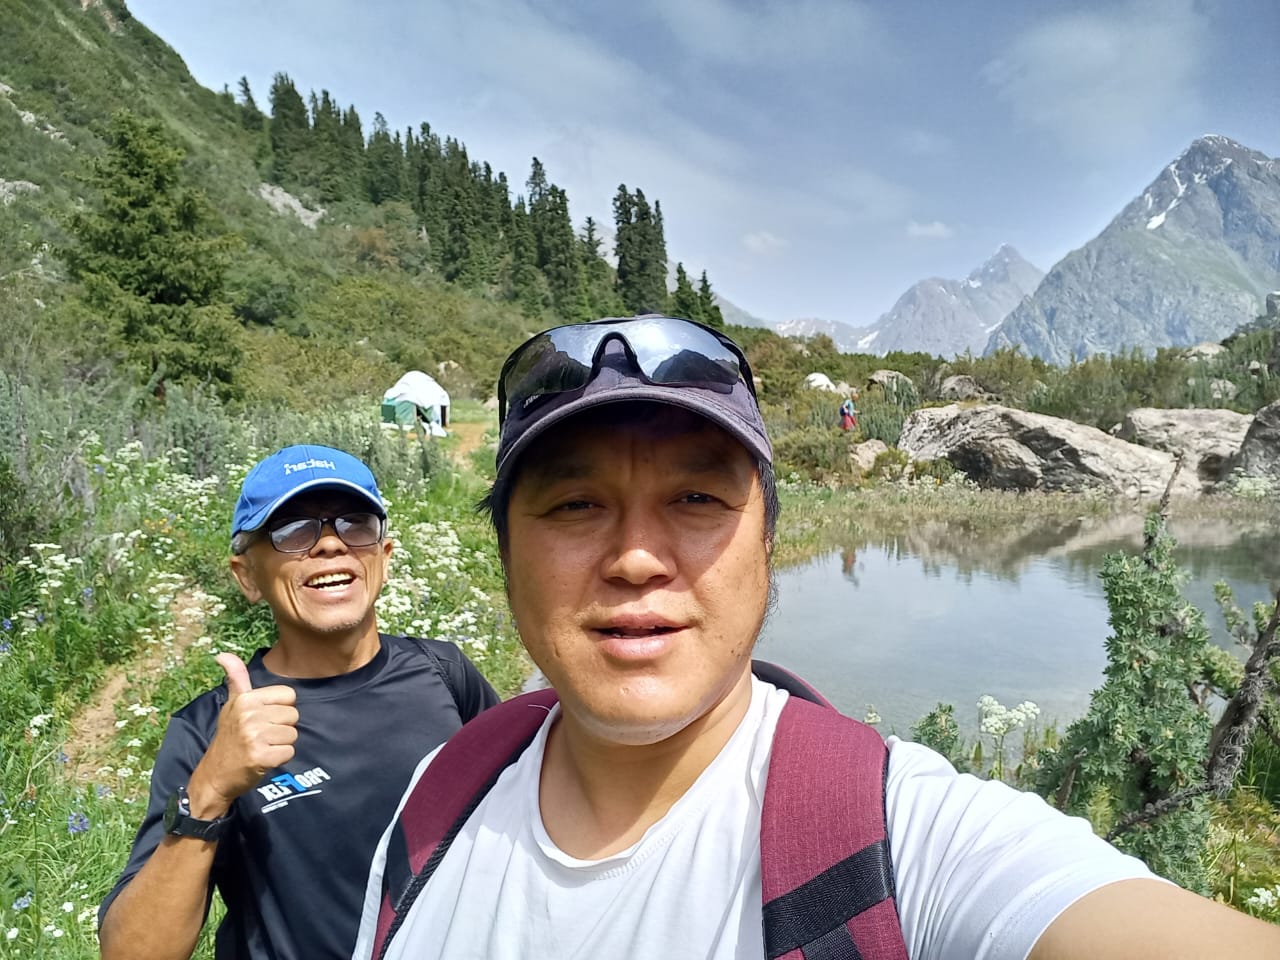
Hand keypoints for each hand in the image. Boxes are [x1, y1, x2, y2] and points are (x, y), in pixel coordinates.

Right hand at [186, 653, 298, 817]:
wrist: (215, 775)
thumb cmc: (229, 738)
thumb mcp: (232, 705)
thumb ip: (236, 679)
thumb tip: (222, 654)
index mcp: (245, 699)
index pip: (289, 695)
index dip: (280, 710)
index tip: (263, 720)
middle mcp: (249, 714)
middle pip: (293, 715)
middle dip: (282, 728)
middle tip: (261, 736)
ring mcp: (254, 735)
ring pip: (293, 734)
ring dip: (281, 744)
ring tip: (262, 747)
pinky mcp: (261, 756)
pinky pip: (289, 752)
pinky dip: (279, 758)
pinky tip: (263, 760)